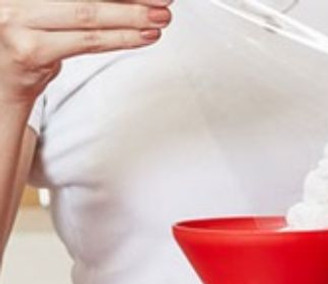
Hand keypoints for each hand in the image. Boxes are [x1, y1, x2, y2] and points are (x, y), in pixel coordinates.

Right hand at [0, 0, 171, 104]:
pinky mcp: (29, 49)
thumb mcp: (50, 13)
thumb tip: (130, 2)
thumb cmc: (30, 43)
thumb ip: (80, 4)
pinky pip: (85, 42)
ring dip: (130, 18)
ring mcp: (18, 20)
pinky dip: (119, 39)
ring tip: (160, 19)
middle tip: (163, 0)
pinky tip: (143, 37)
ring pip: (87, 15)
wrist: (1, 84)